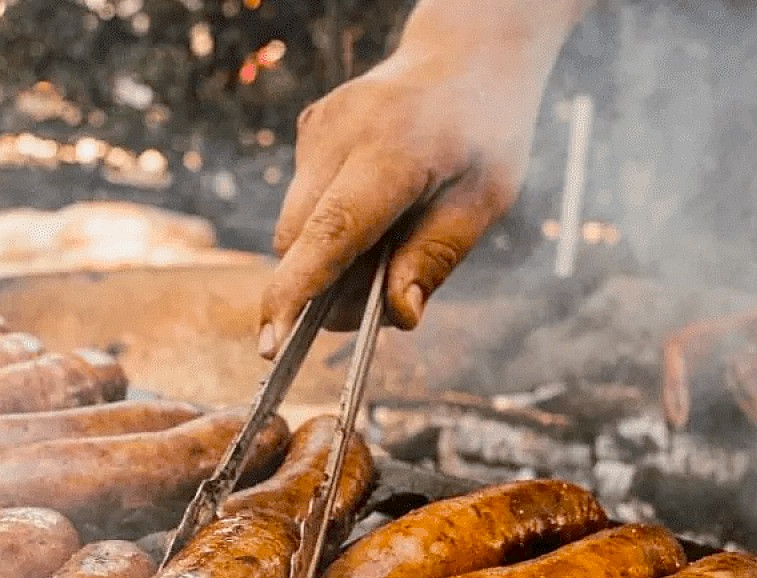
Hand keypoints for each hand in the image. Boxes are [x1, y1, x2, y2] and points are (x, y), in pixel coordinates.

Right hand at [258, 49, 547, 356]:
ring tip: (390, 236)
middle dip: (325, 286)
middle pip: (299, 241)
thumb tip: (398, 317)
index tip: (272, 342)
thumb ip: (436, 258)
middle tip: (384, 291)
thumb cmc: (484, 132)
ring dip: (330, 253)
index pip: (332, 231)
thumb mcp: (484, 200)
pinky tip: (377, 202)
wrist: (465, 55)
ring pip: (295, 226)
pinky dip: (331, 222)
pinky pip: (303, 202)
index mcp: (393, 150)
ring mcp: (316, 128)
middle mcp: (341, 133)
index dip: (298, 291)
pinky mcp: (307, 131)